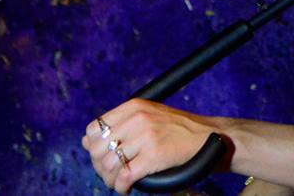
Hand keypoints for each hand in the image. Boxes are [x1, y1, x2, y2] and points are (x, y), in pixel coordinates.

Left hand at [82, 99, 218, 193]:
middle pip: (98, 149)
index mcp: (134, 106)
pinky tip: (126, 188)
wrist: (208, 136)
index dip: (93, 145)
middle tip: (110, 173)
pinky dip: (121, 187)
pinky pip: (124, 177)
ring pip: (109, 165)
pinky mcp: (154, 155)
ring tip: (118, 182)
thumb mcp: (148, 115)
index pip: (94, 128)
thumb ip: (119, 124)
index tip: (103, 155)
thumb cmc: (176, 128)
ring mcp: (146, 137)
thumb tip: (86, 141)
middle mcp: (138, 119)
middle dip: (100, 166)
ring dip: (109, 179)